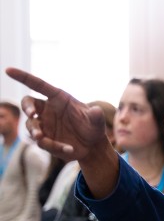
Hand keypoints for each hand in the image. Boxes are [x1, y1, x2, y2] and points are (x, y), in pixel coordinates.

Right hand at [6, 68, 118, 198]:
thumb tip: (96, 111)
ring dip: (36, 132)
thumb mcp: (97, 121)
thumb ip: (95, 116)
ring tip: (42, 138)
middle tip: (33, 115)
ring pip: (31, 126)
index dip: (23, 77)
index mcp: (58, 98)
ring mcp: (44, 124)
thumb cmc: (93, 127)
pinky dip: (54, 146)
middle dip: (27, 107)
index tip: (8, 70)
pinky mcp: (44, 139)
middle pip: (28, 103)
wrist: (92, 146)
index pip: (38, 85)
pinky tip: (69, 150)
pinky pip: (43, 143)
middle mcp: (47, 110)